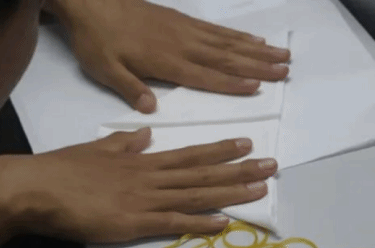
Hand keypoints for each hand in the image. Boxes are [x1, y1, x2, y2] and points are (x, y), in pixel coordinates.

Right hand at [0, 128, 275, 242]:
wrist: (32, 188)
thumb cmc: (60, 170)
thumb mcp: (96, 148)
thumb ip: (123, 143)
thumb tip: (143, 132)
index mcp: (141, 160)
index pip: (189, 154)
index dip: (220, 150)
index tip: (245, 145)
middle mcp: (149, 177)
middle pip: (202, 172)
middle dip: (239, 170)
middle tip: (271, 166)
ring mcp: (143, 200)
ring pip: (196, 195)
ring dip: (231, 192)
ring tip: (260, 189)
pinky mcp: (133, 223)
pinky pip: (174, 222)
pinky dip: (201, 223)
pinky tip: (224, 224)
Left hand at [51, 0, 290, 112]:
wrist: (89, 1)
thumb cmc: (96, 40)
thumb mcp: (104, 70)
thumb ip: (129, 88)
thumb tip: (149, 110)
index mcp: (165, 61)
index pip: (205, 75)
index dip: (232, 83)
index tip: (258, 86)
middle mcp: (182, 44)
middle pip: (226, 57)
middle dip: (258, 65)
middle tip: (285, 70)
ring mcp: (185, 30)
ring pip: (227, 42)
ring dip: (256, 49)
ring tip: (281, 55)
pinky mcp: (182, 20)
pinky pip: (216, 30)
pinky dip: (238, 36)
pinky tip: (253, 39)